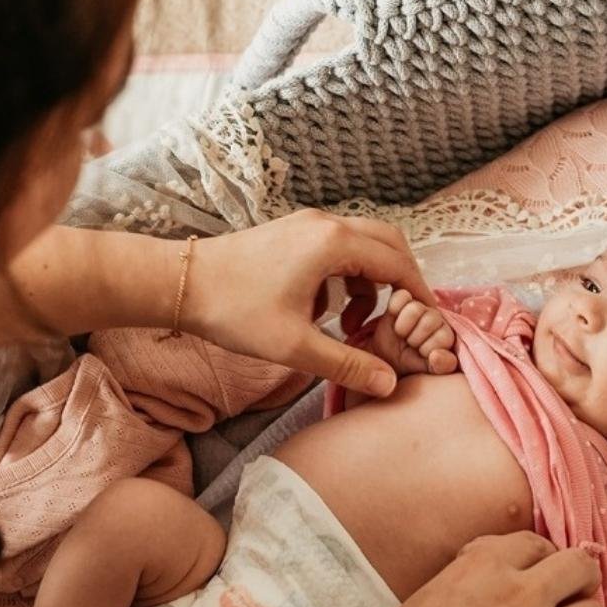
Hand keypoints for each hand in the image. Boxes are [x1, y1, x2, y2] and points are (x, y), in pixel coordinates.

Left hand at [182, 210, 434, 397]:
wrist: (180, 284)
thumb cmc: (233, 310)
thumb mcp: (293, 346)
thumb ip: (346, 364)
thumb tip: (388, 382)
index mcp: (333, 243)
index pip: (399, 263)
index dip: (419, 295)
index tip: (427, 324)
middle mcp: (326, 224)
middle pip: (389, 244)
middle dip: (402, 282)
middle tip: (402, 320)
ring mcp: (308, 224)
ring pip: (364, 245)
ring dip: (372, 281)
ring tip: (354, 325)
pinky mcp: (293, 232)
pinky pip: (338, 247)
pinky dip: (347, 276)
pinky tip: (325, 311)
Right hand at [331, 532, 604, 606]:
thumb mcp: (430, 591)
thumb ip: (470, 578)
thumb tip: (490, 580)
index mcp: (486, 564)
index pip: (536, 543)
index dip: (541, 557)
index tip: (537, 572)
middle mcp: (522, 595)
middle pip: (581, 568)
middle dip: (579, 579)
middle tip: (569, 595)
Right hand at [371, 289, 457, 375]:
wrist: (382, 359)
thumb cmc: (407, 364)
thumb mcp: (426, 369)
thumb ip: (441, 365)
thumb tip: (437, 356)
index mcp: (445, 334)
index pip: (444, 336)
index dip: (429, 348)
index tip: (420, 354)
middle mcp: (434, 317)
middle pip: (431, 319)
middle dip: (415, 338)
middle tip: (409, 344)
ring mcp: (417, 306)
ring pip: (416, 308)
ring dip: (404, 326)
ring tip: (401, 334)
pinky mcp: (400, 300)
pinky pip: (402, 296)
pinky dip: (395, 307)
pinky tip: (393, 317)